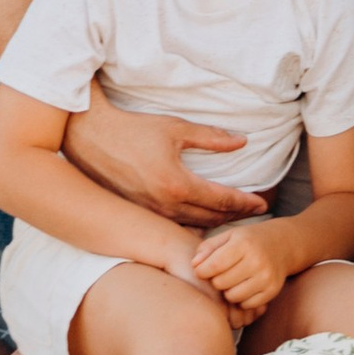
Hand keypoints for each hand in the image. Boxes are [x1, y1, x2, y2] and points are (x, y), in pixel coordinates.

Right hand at [63, 98, 266, 228]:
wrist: (90, 138)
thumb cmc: (134, 129)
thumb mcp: (175, 128)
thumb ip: (211, 138)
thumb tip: (242, 142)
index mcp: (177, 184)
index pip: (221, 199)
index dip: (245, 202)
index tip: (262, 202)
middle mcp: (165, 205)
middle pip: (211, 218)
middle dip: (236, 216)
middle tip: (254, 212)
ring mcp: (151, 213)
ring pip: (192, 226)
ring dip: (215, 223)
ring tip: (233, 217)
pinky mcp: (139, 213)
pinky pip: (173, 224)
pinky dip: (193, 224)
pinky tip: (201, 220)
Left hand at [191, 224, 283, 318]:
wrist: (282, 244)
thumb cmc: (249, 240)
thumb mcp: (228, 236)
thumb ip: (208, 248)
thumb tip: (194, 265)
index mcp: (243, 244)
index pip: (214, 266)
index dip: (201, 271)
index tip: (200, 270)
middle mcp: (257, 261)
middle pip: (221, 283)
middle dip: (215, 280)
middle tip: (220, 273)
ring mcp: (266, 277)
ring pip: (232, 297)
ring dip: (228, 291)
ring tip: (231, 280)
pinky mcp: (272, 291)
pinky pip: (246, 305)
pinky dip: (241, 299)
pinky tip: (244, 286)